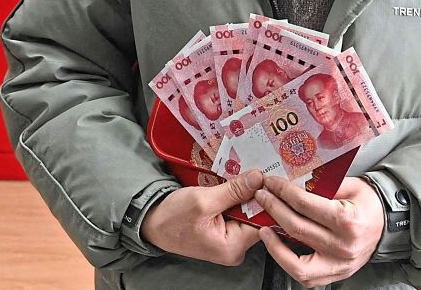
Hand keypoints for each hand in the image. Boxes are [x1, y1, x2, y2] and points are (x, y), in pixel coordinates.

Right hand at [140, 170, 264, 265]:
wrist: (152, 223)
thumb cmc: (173, 217)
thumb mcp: (204, 200)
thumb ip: (234, 191)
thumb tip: (259, 178)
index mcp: (233, 247)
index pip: (263, 222)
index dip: (267, 198)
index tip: (269, 177)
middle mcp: (235, 249)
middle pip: (257, 217)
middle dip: (255, 194)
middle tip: (256, 171)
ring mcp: (230, 241)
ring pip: (247, 213)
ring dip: (244, 194)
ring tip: (243, 176)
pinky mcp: (224, 232)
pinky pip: (237, 213)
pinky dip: (235, 198)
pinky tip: (233, 185)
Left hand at [254, 176, 384, 284]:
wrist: (388, 223)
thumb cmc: (368, 202)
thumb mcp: (349, 185)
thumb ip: (321, 185)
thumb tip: (291, 181)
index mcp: (347, 220)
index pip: (305, 205)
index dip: (283, 192)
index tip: (271, 183)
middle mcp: (342, 246)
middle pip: (297, 228)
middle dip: (274, 209)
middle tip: (262, 197)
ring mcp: (339, 265)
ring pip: (296, 261)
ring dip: (274, 244)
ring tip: (263, 228)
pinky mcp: (335, 274)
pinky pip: (304, 275)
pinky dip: (286, 262)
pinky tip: (277, 246)